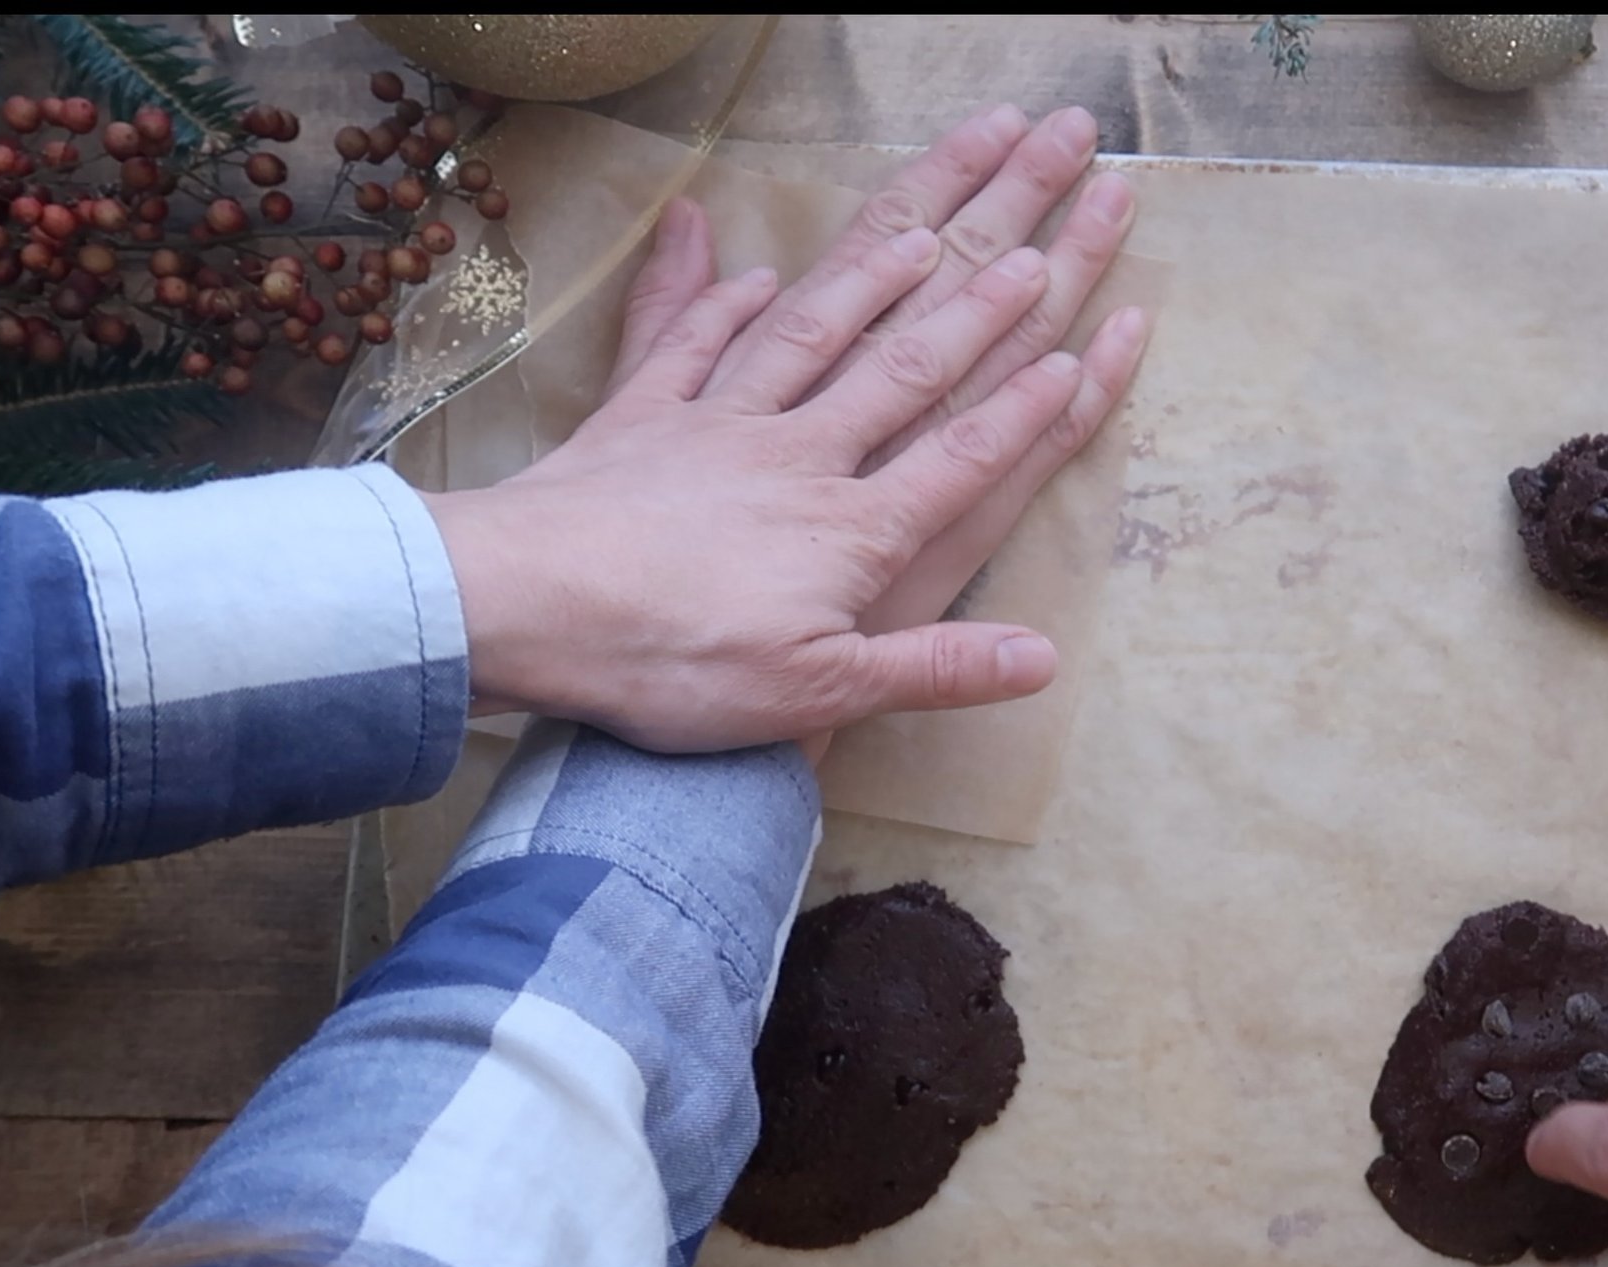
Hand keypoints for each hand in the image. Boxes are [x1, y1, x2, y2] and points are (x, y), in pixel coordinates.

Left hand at [424, 104, 1147, 754]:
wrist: (526, 606)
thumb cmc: (673, 664)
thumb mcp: (818, 695)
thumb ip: (934, 668)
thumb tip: (1045, 658)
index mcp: (848, 530)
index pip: (960, 458)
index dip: (1026, 409)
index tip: (1082, 348)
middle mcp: (794, 457)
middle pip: (902, 375)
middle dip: (975, 315)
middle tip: (1029, 250)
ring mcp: (713, 426)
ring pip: (806, 337)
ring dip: (867, 281)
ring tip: (919, 230)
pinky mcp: (637, 419)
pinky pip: (683, 343)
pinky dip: (713, 299)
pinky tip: (740, 263)